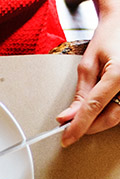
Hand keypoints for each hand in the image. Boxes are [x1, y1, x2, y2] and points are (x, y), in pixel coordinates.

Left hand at [58, 9, 119, 145]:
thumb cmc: (109, 38)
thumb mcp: (88, 65)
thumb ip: (79, 95)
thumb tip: (67, 118)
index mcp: (119, 74)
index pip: (93, 108)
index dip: (77, 127)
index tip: (66, 139)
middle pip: (109, 118)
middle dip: (87, 127)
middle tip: (70, 128)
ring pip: (117, 117)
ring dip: (97, 121)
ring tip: (82, 117)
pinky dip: (107, 113)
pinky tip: (97, 110)